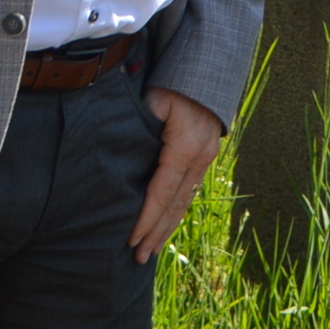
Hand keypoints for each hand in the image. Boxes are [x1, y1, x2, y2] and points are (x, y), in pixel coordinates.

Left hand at [128, 89, 224, 263]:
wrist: (207, 71)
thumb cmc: (174, 83)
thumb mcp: (153, 101)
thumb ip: (140, 130)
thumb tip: (122, 157)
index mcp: (185, 148)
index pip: (162, 193)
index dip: (146, 219)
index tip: (131, 241)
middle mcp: (200, 158)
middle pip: (176, 204)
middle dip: (157, 233)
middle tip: (139, 257)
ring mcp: (205, 158)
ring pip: (185, 200)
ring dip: (168, 226)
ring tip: (153, 249)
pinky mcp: (205, 156)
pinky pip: (189, 190)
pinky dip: (177, 210)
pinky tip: (167, 223)